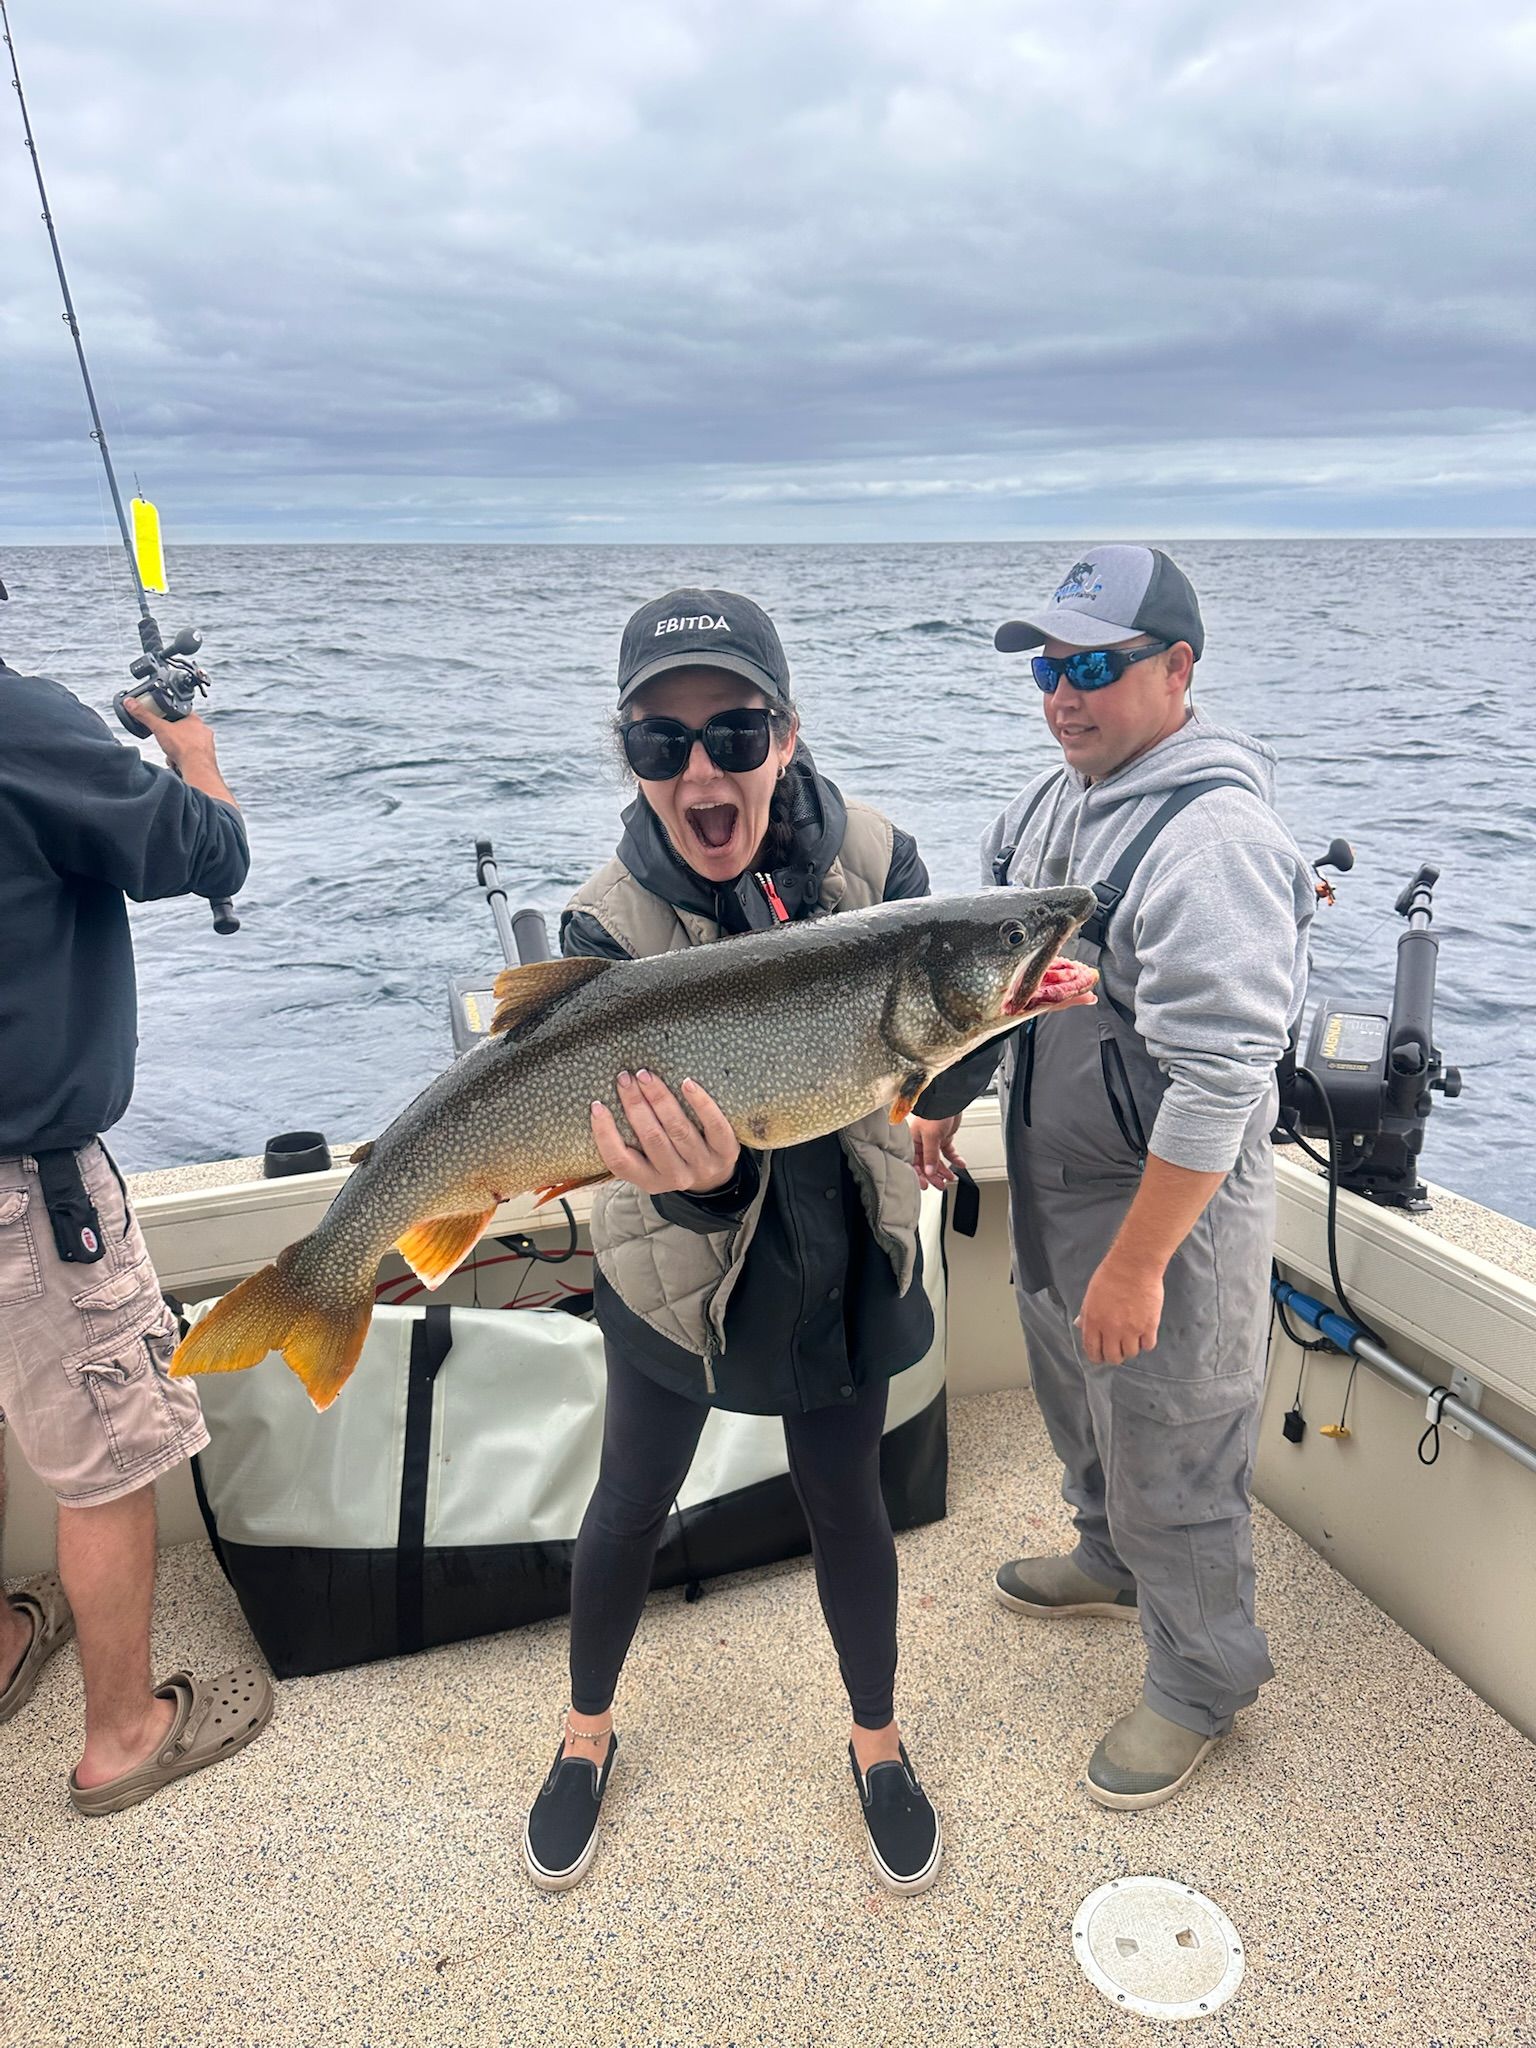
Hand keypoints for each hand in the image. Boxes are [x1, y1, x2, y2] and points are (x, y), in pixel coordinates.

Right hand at [130, 704, 238, 807]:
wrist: (197, 769)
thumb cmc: (184, 747)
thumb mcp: (159, 728)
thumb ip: (144, 716)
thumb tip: (131, 703)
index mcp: (195, 719)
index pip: (182, 713)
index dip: (170, 717)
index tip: (163, 721)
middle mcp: (203, 731)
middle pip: (182, 731)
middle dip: (171, 739)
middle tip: (167, 742)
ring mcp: (207, 745)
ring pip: (186, 746)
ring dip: (177, 751)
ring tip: (173, 754)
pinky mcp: (206, 759)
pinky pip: (191, 758)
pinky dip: (183, 761)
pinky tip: (179, 763)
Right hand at [590, 1070, 740, 1194]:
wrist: (715, 1177)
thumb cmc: (672, 1158)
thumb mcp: (648, 1163)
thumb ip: (629, 1143)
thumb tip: (600, 1104)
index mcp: (649, 1180)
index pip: (620, 1161)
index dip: (605, 1134)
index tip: (596, 1105)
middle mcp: (675, 1176)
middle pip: (651, 1139)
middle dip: (635, 1105)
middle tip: (625, 1078)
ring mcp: (702, 1164)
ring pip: (678, 1129)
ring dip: (660, 1099)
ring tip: (646, 1076)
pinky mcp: (726, 1151)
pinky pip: (714, 1125)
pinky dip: (700, 1103)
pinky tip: (687, 1083)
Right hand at [908, 1114, 966, 1190]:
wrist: (948, 1100)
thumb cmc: (934, 1113)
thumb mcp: (931, 1136)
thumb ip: (930, 1155)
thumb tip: (930, 1172)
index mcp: (913, 1142)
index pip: (915, 1163)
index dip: (920, 1175)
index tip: (926, 1185)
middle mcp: (922, 1142)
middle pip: (927, 1164)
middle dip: (934, 1176)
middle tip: (941, 1185)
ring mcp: (934, 1141)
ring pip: (938, 1160)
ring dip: (945, 1170)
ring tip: (951, 1177)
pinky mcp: (944, 1138)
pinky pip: (948, 1152)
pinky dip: (954, 1159)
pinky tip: (960, 1164)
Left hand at [1075, 1254, 1164, 1365]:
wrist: (1134, 1265)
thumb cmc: (1111, 1275)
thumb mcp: (1091, 1294)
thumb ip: (1086, 1314)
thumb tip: (1079, 1326)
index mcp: (1094, 1321)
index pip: (1092, 1350)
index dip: (1096, 1357)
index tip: (1100, 1356)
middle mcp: (1111, 1329)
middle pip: (1113, 1357)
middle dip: (1114, 1355)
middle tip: (1117, 1348)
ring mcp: (1131, 1329)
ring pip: (1131, 1353)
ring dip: (1130, 1348)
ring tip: (1132, 1337)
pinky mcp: (1149, 1326)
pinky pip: (1148, 1345)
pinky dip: (1146, 1342)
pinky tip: (1144, 1333)